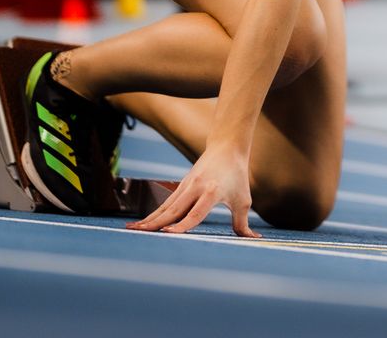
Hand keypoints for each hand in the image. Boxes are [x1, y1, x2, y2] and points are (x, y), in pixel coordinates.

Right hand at [128, 145, 257, 236]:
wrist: (226, 147)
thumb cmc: (237, 175)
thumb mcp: (243, 200)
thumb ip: (242, 223)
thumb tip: (253, 239)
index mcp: (211, 192)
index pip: (195, 213)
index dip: (182, 225)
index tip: (168, 233)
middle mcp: (195, 189)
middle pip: (173, 209)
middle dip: (156, 223)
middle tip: (139, 234)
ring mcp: (186, 186)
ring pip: (166, 206)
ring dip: (149, 219)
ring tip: (132, 230)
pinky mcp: (181, 186)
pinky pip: (166, 203)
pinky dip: (155, 213)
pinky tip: (143, 223)